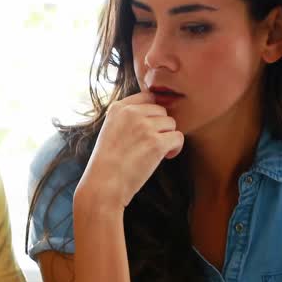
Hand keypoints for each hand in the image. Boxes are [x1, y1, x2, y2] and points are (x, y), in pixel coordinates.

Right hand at [76, 92, 182, 210]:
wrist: (103, 185)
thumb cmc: (106, 163)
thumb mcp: (110, 130)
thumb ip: (127, 118)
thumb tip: (155, 115)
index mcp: (118, 108)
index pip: (147, 96)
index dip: (153, 113)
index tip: (150, 128)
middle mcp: (132, 113)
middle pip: (162, 111)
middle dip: (161, 127)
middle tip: (152, 144)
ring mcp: (144, 127)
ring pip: (171, 123)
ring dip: (168, 137)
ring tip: (157, 152)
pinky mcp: (156, 143)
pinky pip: (178, 137)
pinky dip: (175, 148)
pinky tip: (166, 157)